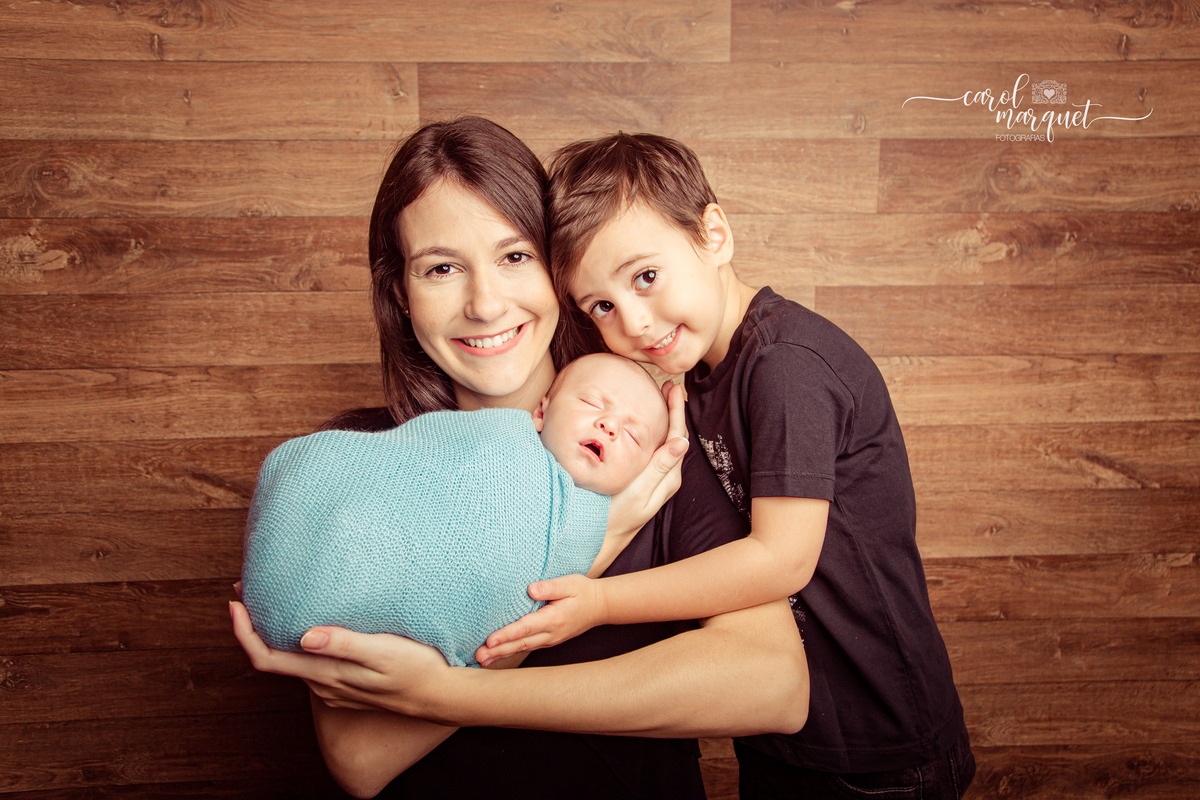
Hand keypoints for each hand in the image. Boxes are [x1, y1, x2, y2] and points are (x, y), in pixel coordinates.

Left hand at [229, 600, 450, 715]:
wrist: (439, 696)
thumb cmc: (416, 669)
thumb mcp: (382, 651)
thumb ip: (344, 644)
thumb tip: (304, 636)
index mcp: (325, 674)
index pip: (267, 658)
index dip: (244, 633)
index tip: (235, 603)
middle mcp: (322, 684)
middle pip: (273, 657)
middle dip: (255, 625)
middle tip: (250, 588)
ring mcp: (333, 687)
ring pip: (291, 660)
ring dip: (276, 632)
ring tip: (276, 598)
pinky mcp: (344, 685)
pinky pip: (310, 664)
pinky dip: (298, 641)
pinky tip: (309, 623)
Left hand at [475, 574, 607, 665]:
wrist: (599, 606)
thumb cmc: (582, 592)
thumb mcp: (570, 583)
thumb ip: (551, 587)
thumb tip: (530, 589)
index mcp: (554, 619)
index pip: (526, 628)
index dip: (507, 634)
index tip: (490, 640)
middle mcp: (550, 633)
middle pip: (520, 643)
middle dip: (498, 651)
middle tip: (478, 656)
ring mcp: (548, 640)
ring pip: (521, 648)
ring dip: (501, 655)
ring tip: (481, 660)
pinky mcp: (546, 640)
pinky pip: (525, 648)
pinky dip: (509, 652)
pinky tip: (496, 656)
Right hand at [601, 382, 687, 548]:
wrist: (602, 539)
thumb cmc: (616, 515)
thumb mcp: (638, 491)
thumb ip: (659, 467)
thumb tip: (682, 442)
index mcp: (668, 477)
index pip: (678, 435)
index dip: (676, 410)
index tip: (674, 388)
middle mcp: (666, 478)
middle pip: (675, 436)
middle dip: (674, 411)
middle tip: (669, 388)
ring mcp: (656, 480)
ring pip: (666, 443)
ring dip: (665, 420)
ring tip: (661, 400)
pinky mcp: (645, 482)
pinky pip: (655, 451)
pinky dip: (654, 433)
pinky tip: (646, 427)